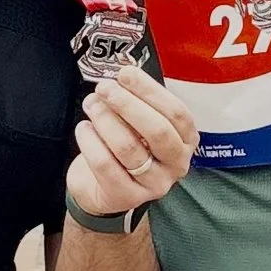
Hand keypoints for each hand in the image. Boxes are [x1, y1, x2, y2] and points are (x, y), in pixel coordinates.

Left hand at [66, 68, 196, 223]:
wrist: (103, 190)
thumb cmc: (126, 149)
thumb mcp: (139, 124)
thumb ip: (138, 102)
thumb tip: (123, 76)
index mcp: (186, 140)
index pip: (176, 112)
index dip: (150, 90)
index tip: (126, 74)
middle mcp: (176, 164)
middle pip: (157, 130)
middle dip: (127, 104)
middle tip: (105, 89)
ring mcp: (154, 184)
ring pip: (128, 147)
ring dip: (105, 119)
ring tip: (92, 105)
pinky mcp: (127, 196)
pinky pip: (105, 164)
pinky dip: (90, 141)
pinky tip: (84, 129)